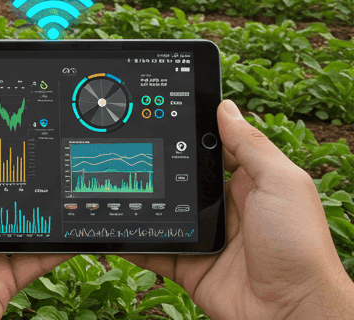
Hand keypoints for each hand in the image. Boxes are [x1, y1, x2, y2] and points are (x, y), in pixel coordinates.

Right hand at [127, 99, 353, 319]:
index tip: (157, 112)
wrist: (292, 313)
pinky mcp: (188, 266)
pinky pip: (151, 249)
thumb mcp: (282, 184)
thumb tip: (225, 107)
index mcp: (249, 183)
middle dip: (155, 165)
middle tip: (122, 145)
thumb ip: (251, 146)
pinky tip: (110, 226)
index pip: (213, 148)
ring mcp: (204, 237)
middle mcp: (225, 208)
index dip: (189, 131)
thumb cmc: (298, 246)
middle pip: (180, 179)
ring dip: (138, 202)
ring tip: (108, 182)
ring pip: (161, 212)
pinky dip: (130, 241)